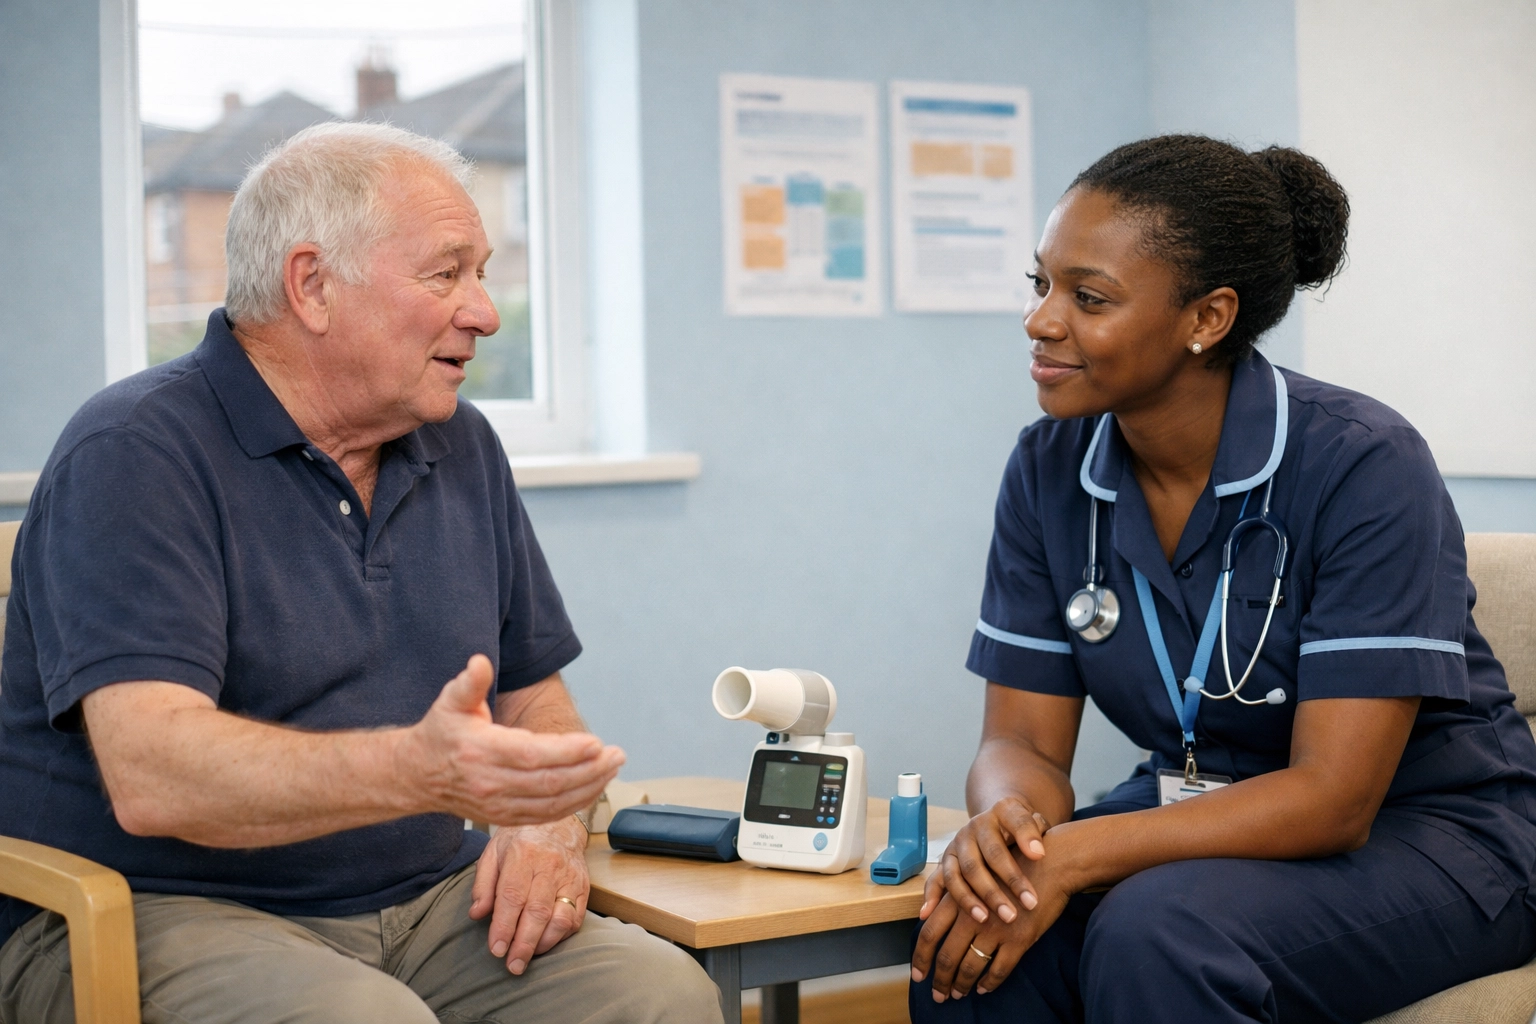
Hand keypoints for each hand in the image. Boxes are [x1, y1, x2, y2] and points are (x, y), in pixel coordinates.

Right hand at [402, 654, 624, 824]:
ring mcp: (498, 805)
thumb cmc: (441, 732)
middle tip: (617, 755)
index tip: (596, 743)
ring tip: (613, 769)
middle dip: (589, 770)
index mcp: (481, 751)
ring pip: (552, 803)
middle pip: (549, 783)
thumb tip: (480, 663)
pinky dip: (574, 804)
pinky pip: (546, 815)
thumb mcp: (450, 701)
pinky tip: (594, 787)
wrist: (417, 775)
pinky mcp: (505, 817)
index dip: (566, 752)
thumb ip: (468, 683)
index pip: (531, 755)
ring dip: (588, 788)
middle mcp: (491, 783)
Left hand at [469, 815, 589, 973]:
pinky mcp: (583, 887)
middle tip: (513, 965)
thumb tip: (477, 913)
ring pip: (561, 918)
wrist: (559, 823)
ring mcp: (570, 877)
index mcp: (523, 854)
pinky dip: (561, 936)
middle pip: (538, 912)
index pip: (513, 896)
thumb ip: (483, 883)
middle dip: (524, 944)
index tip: (496, 949)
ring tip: (528, 957)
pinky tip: (546, 942)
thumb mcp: (493, 851)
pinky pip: (576, 918)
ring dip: (544, 943)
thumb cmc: (522, 838)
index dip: (504, 926)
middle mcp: (550, 866)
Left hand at [911, 835, 1070, 1001]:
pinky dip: (990, 982)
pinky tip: (984, 988)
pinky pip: (1000, 969)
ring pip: (971, 966)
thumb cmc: (1010, 865)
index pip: (929, 933)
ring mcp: (995, 929)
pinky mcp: (1019, 939)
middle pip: (947, 955)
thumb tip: (924, 914)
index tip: (918, 975)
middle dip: (941, 980)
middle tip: (938, 996)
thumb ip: (948, 893)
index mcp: (957, 898)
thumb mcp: (973, 873)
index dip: (921, 957)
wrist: (1049, 863)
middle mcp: (972, 915)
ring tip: (958, 994)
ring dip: (963, 984)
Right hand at [920, 797, 1048, 927]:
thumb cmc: (1022, 830)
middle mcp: (974, 827)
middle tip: (1017, 911)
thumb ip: (1037, 831)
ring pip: (958, 874)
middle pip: (983, 858)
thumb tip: (1037, 853)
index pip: (1014, 824)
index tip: (1040, 856)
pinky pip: (935, 879)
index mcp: (1001, 812)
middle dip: (1000, 887)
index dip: (1026, 839)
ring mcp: (957, 845)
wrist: (999, 823)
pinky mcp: (945, 862)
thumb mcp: (1035, 821)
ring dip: (969, 898)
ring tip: (985, 919)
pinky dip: (930, 896)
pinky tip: (928, 914)